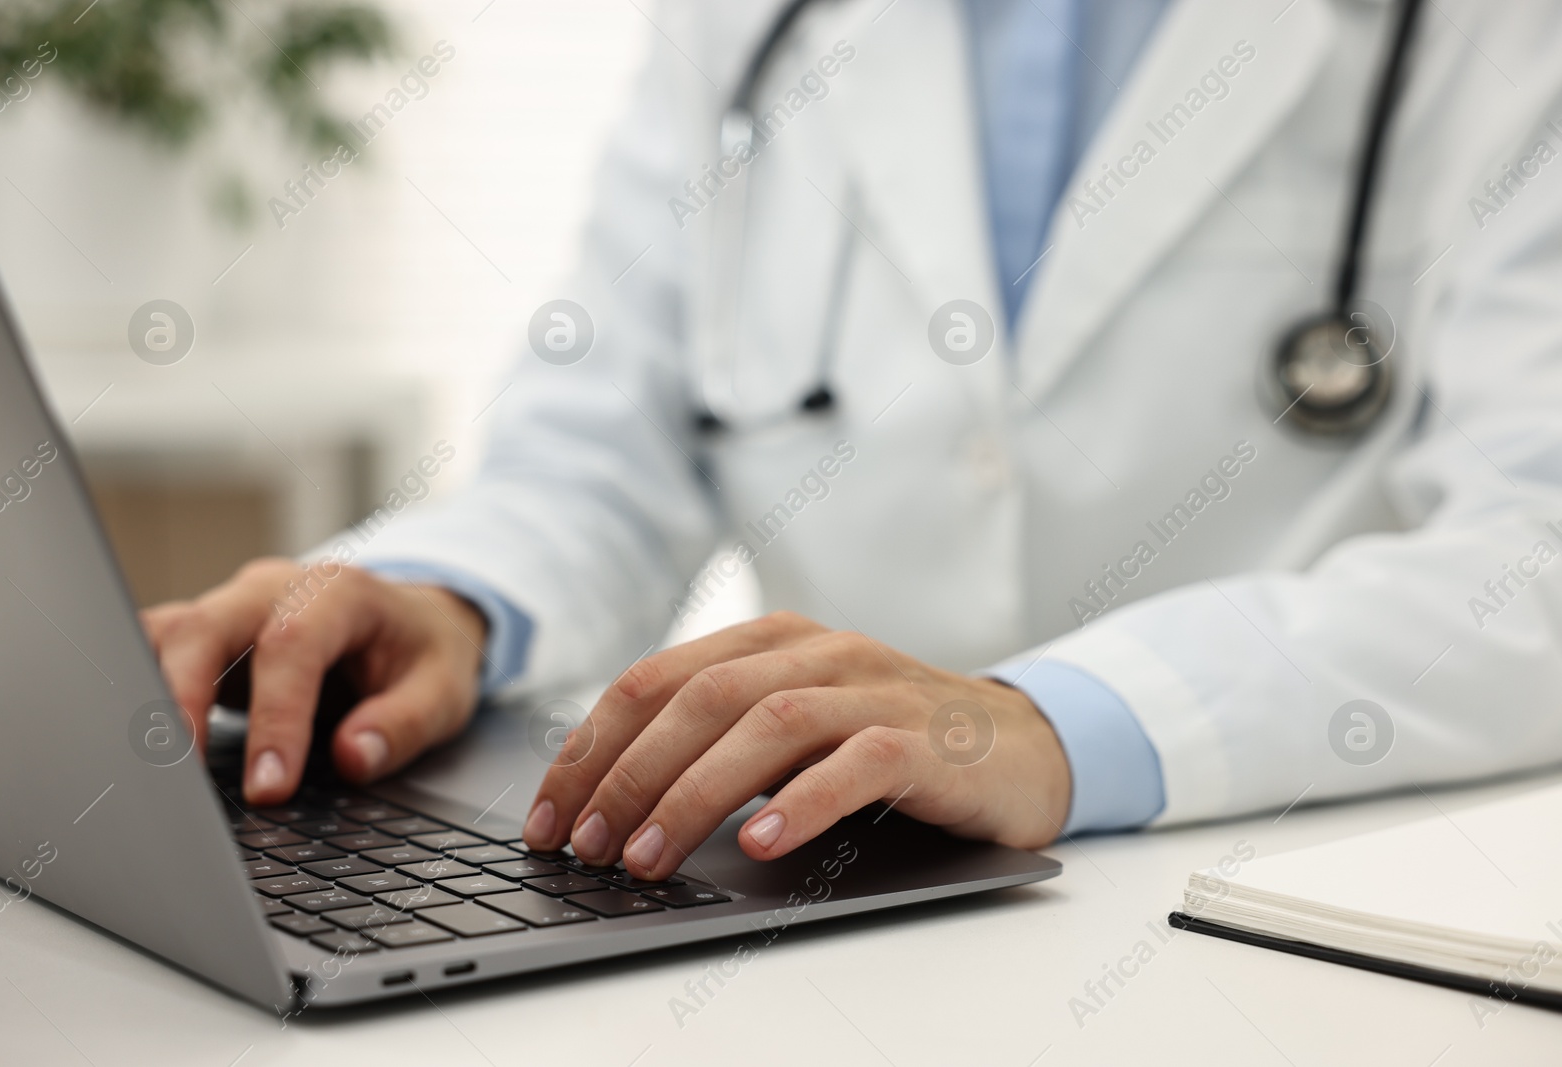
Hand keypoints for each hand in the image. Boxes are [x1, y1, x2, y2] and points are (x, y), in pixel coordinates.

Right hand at [140, 559, 487, 804]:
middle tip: (179, 778)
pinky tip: (140, 747)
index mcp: (338, 593)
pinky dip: (141, 694)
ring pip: (165, 635)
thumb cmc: (422, 653)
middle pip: (204, 627)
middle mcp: (274, 590)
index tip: (271, 786)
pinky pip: (157, 654)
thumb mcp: (444, 691)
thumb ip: (404, 724)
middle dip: (181, 701)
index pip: (290, 644)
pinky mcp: (209, 639)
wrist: (412, 622)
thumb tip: (353, 757)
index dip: (276, 717)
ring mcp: (233, 609)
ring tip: (148, 767)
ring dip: (148, 696)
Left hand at [522, 612, 1069, 878]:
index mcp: (771, 641)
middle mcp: (817, 652)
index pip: (654, 680)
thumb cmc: (890, 743)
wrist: (1021, 745)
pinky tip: (760, 845)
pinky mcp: (924, 739)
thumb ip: (722, 740)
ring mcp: (873, 689)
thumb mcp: (795, 728)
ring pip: (766, 725)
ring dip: (694, 793)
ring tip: (649, 857)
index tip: (550, 815)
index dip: (591, 747)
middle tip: (588, 845)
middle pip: (699, 699)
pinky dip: (801, 803)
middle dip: (628, 775)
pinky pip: (856, 763)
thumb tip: (611, 803)